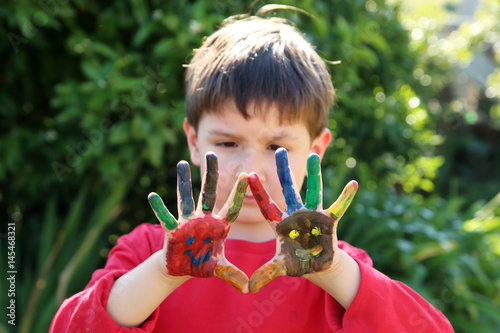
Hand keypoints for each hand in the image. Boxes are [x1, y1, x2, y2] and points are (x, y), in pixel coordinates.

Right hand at [148, 152, 249, 292]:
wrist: (183, 267)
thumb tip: (249, 289)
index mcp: (219, 226)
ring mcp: (187, 222)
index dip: (238, 193)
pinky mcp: (172, 230)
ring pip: (186, 198)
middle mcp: (204, 219)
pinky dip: (159, 208)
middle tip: (213, 154)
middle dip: (210, 175)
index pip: (230, 207)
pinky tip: (152, 195)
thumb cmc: (203, 263)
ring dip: (184, 182)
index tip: (247, 175)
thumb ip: (233, 275)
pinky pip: (165, 217)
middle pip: (208, 193)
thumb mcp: (219, 268)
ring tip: (182, 163)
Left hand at [247, 148, 357, 292]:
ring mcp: (313, 215)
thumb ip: (266, 273)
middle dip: (285, 171)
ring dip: (314, 175)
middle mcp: (296, 214)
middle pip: (289, 189)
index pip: (267, 205)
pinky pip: (338, 207)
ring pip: (313, 191)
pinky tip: (353, 184)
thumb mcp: (281, 267)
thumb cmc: (296, 263)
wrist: (316, 265)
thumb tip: (249, 289)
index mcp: (281, 223)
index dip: (258, 192)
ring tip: (313, 156)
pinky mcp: (329, 221)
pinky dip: (345, 197)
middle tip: (279, 151)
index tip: (248, 175)